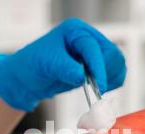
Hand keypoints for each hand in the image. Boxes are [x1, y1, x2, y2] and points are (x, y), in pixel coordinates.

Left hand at [0, 18, 125, 111]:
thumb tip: (82, 76)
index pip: (94, 48)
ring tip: (98, 91)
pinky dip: (112, 83)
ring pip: (117, 64)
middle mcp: (88, 39)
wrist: (28, 78)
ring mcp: (94, 53)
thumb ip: (65, 69)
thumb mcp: (48, 64)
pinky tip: (100, 91)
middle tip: (97, 90)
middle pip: (112, 54)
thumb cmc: (33, 65)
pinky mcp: (97, 66)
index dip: (99, 67)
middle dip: (107, 73)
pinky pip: (115, 74)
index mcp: (76, 31)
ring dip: (112, 79)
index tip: (100, 86)